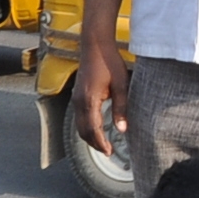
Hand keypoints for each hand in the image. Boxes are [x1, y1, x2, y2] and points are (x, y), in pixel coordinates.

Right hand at [76, 35, 126, 155]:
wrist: (95, 45)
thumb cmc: (110, 62)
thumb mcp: (121, 85)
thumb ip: (121, 108)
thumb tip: (122, 130)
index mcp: (89, 101)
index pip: (93, 130)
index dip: (101, 143)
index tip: (110, 152)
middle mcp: (79, 102)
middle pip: (83, 131)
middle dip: (94, 143)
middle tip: (108, 151)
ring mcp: (76, 98)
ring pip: (79, 125)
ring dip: (90, 136)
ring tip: (103, 143)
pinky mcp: (77, 95)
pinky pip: (79, 117)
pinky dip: (86, 127)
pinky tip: (97, 128)